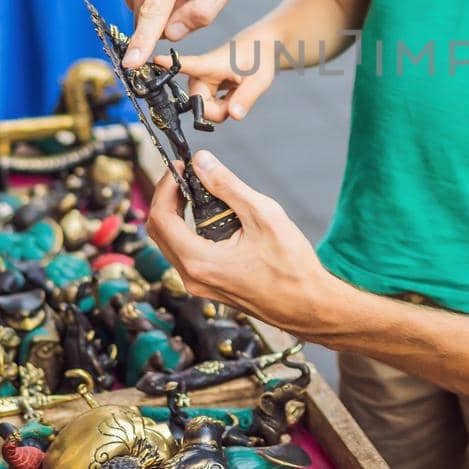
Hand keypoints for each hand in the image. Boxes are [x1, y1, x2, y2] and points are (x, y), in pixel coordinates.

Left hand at [147, 151, 349, 334]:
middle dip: (168, 198)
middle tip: (186, 176)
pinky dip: (190, 230)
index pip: (161, 218)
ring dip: (178, 214)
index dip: (165, 187)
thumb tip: (201, 161)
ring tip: (200, 191)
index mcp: (199, 262)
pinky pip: (187, 254)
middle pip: (160, 231)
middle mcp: (193, 277)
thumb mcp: (263, 216)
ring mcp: (200, 285)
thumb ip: (227, 186)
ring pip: (171, 244)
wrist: (309, 306)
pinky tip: (211, 216)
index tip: (180, 167)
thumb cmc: (292, 267)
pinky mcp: (210, 286)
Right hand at [155, 42, 275, 122]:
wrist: (260, 49)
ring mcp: (201, 82)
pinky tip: (232, 95)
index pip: (186, 65)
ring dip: (223, 109)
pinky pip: (210, 109)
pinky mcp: (204, 90)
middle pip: (199, 105)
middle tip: (237, 100)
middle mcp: (199, 73)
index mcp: (209, 64)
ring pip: (205, 110)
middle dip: (218, 110)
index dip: (169, 64)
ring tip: (236, 92)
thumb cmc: (258, 57)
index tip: (154, 60)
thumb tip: (234, 116)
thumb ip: (246, 97)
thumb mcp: (259, 79)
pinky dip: (223, 107)